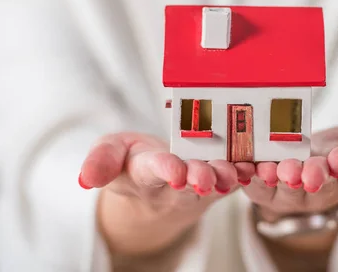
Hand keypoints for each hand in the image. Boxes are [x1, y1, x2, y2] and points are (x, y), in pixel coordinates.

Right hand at [78, 132, 254, 255]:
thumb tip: (85, 178)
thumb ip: (99, 161)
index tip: (173, 172)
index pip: (153, 173)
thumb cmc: (130, 158)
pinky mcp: (218, 181)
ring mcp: (198, 184)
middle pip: (187, 183)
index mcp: (144, 174)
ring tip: (233, 173)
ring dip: (224, 178)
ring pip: (213, 183)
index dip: (164, 171)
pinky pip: (233, 180)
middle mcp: (173, 184)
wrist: (154, 177)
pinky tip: (252, 167)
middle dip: (197, 178)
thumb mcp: (109, 153)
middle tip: (205, 178)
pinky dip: (244, 174)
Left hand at [243, 126, 337, 236]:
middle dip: (313, 177)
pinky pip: (253, 184)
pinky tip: (243, 167)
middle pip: (318, 186)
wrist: (307, 146)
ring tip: (276, 169)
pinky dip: (247, 177)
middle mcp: (321, 188)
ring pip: (284, 188)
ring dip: (279, 179)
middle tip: (308, 172)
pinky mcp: (262, 184)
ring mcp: (289, 189)